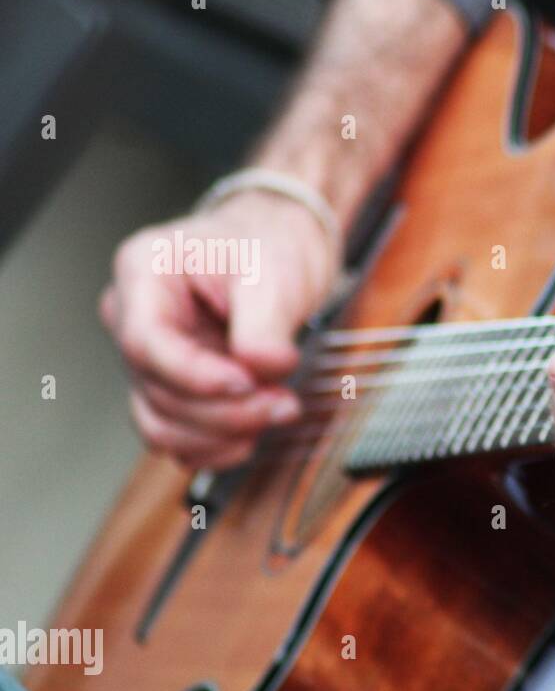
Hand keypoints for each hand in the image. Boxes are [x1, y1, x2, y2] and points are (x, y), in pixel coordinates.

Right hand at [101, 189, 337, 468]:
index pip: (146, 343)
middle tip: (284, 403)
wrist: (279, 247)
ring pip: (161, 423)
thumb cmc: (267, 243)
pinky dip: (214, 447)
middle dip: (226, 410)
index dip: (195, 376)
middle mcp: (135, 319)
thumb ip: (264, 325)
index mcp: (144, 274)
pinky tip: (252, 435)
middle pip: (158, 390)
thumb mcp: (274, 271)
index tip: (247, 384)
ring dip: (220, 434)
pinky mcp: (175, 387)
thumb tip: (260, 370)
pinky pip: (177, 435)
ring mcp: (152, 358)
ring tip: (276, 413)